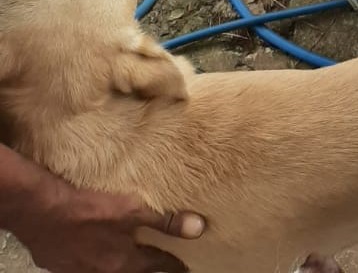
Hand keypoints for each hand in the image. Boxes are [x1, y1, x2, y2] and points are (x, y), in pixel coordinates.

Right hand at [13, 172, 203, 272]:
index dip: (173, 265)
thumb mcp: (133, 210)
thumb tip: (198, 229)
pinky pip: (81, 268)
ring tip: (125, 259)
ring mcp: (78, 271)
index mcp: (124, 261)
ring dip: (118, 267)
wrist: (41, 211)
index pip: (158, 265)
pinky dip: (92, 263)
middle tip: (157, 265)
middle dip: (146, 269)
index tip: (184, 267)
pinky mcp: (59, 264)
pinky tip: (91, 253)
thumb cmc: (89, 208)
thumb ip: (165, 221)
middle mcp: (103, 272)